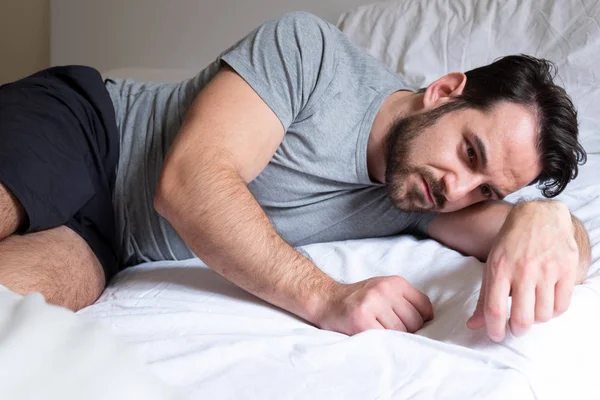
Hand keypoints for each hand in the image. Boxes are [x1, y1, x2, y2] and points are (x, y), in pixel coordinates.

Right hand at [314, 276, 433, 334]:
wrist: (327, 300)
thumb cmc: (359, 299)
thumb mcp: (384, 289)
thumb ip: (406, 299)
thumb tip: (430, 320)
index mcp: (394, 282)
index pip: (424, 306)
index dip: (420, 319)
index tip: (407, 323)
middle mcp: (384, 290)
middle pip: (414, 322)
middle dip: (405, 330)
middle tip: (388, 328)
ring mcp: (372, 305)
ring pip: (401, 332)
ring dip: (392, 337)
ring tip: (378, 330)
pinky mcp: (362, 321)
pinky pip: (385, 339)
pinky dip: (382, 343)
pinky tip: (372, 336)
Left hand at [467, 201, 578, 341]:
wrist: (539, 216)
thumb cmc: (511, 244)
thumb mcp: (492, 266)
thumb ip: (484, 297)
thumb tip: (473, 325)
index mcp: (499, 268)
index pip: (495, 309)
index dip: (494, 330)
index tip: (496, 336)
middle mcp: (523, 270)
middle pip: (522, 318)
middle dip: (517, 330)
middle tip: (515, 328)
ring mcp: (547, 269)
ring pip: (543, 315)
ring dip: (536, 319)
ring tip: (531, 309)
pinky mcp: (567, 269)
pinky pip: (562, 306)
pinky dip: (553, 311)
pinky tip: (546, 302)